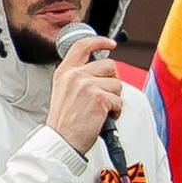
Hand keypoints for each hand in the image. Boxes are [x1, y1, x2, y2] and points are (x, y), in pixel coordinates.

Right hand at [45, 39, 126, 156]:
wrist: (62, 141)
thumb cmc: (64, 123)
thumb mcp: (63, 92)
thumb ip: (78, 78)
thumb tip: (100, 72)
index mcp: (64, 72)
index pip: (82, 46)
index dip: (99, 41)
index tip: (109, 43)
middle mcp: (75, 75)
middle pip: (108, 65)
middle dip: (111, 81)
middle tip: (103, 96)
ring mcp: (87, 85)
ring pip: (117, 84)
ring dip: (114, 98)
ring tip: (100, 110)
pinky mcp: (99, 97)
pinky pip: (119, 100)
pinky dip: (115, 111)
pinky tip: (103, 117)